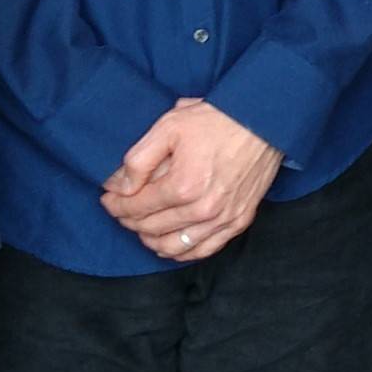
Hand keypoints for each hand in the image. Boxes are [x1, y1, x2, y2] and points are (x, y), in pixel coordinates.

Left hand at [101, 97, 282, 262]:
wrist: (263, 120)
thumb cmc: (216, 120)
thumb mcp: (169, 127)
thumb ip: (138, 160)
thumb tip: (116, 186)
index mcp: (183, 186)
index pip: (136, 208)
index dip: (115, 205)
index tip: (108, 198)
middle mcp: (203, 209)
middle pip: (151, 229)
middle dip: (129, 220)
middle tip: (122, 208)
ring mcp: (223, 219)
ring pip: (174, 247)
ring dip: (151, 239)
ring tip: (142, 226)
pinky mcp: (238, 221)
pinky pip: (203, 250)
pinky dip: (181, 251)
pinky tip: (170, 242)